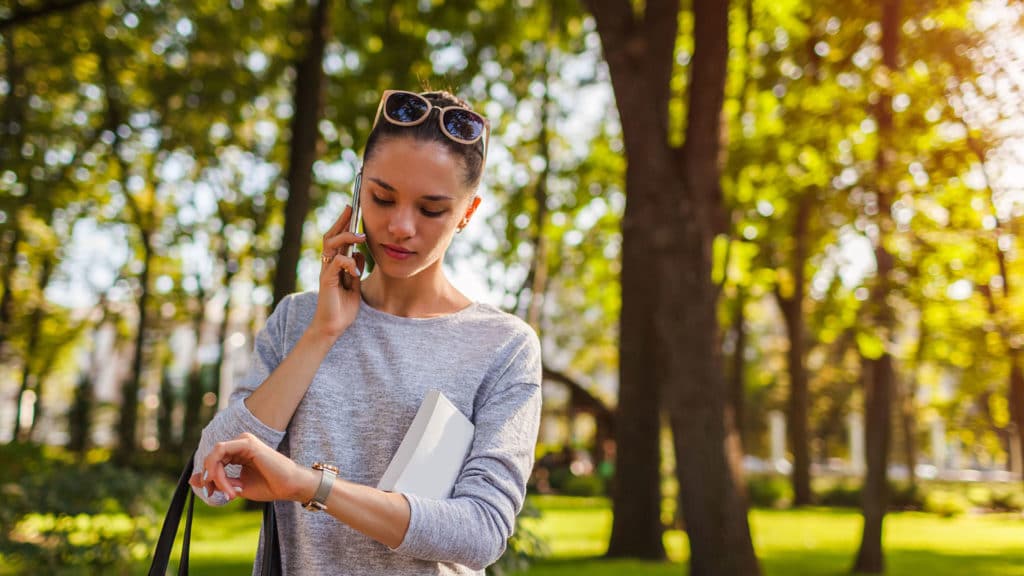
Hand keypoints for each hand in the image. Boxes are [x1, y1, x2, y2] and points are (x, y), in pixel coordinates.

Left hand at [190, 433, 314, 503]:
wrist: (289, 487)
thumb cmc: (268, 486)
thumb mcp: (236, 486)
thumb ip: (217, 481)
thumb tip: (193, 480)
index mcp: (238, 451)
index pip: (213, 460)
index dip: (207, 477)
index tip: (210, 493)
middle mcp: (240, 443)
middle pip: (211, 458)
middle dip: (209, 477)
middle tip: (214, 494)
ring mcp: (244, 441)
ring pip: (214, 455)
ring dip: (215, 476)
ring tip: (228, 492)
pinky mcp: (247, 443)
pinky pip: (221, 452)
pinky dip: (218, 470)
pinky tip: (225, 484)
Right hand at [312, 204, 365, 337]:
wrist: (333, 327)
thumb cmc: (343, 308)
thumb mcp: (354, 285)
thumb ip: (355, 269)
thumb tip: (360, 253)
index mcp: (334, 265)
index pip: (336, 239)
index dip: (342, 224)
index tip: (352, 209)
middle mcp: (327, 265)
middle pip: (330, 236)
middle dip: (341, 221)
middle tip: (351, 209)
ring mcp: (326, 272)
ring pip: (331, 246)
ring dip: (346, 238)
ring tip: (360, 237)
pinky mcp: (327, 281)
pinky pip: (336, 263)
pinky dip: (348, 262)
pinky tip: (357, 269)